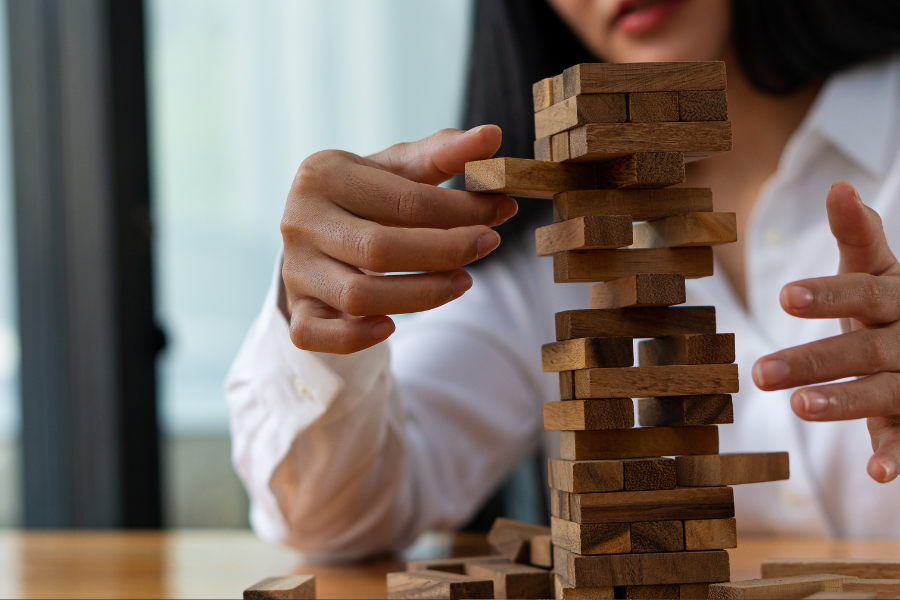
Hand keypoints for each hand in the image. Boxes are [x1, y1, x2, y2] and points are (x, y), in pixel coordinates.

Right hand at [280, 126, 516, 353]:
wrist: (319, 231)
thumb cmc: (369, 197)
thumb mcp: (401, 170)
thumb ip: (445, 153)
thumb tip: (493, 135)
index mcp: (323, 173)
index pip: (403, 200)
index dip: (460, 210)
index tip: (501, 212)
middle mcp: (299, 220)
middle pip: (379, 249)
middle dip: (445, 251)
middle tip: (489, 245)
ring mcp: (295, 268)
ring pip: (358, 296)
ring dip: (420, 295)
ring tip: (464, 282)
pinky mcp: (297, 310)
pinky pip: (318, 334)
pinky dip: (355, 337)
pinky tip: (391, 327)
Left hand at [752, 181, 899, 483]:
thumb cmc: (893, 303)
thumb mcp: (879, 269)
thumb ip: (858, 234)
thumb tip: (839, 186)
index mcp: (898, 297)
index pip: (864, 292)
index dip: (828, 294)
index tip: (783, 297)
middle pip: (864, 348)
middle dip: (814, 359)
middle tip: (758, 372)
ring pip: (885, 391)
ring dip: (845, 401)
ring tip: (798, 407)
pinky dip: (897, 455)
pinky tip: (877, 474)